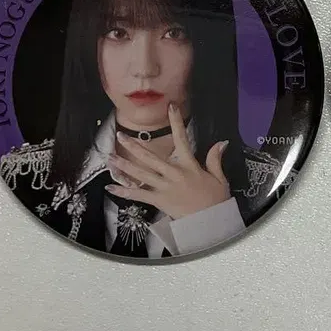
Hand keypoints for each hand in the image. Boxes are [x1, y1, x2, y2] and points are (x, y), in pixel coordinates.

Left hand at [106, 103, 230, 218]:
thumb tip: (220, 142)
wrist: (210, 222)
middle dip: (134, 145)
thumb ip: (215, 159)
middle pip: (151, 157)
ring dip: (124, 165)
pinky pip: (139, 195)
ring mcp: (165, 187)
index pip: (182, 139)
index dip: (176, 122)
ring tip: (110, 158)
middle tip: (120, 135)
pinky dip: (124, 192)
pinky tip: (111, 187)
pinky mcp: (159, 201)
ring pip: (141, 174)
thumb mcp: (219, 178)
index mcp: (189, 165)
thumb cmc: (215, 200)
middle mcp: (174, 173)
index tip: (170, 107)